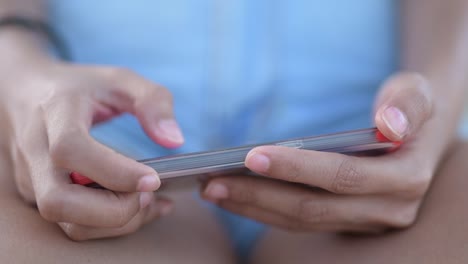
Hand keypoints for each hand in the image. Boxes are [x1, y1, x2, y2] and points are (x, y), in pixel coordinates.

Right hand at [0, 59, 183, 239]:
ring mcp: (32, 177)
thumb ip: (152, 101)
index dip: (114, 171)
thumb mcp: (120, 79)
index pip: (71, 150)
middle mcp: (36, 150)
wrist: (26, 93)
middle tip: (148, 193)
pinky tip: (139, 207)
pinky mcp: (38, 195)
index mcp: (55, 112)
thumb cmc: (79, 87)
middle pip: (59, 202)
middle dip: (114, 210)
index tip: (153, 179)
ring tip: (149, 201)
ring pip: (67, 223)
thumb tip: (174, 140)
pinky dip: (111, 225)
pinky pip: (74, 224)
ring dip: (116, 223)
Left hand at [202, 73, 435, 232]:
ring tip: (213, 190)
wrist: (414, 137)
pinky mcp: (346, 223)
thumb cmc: (407, 109)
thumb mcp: (417, 93)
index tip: (251, 156)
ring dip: (254, 207)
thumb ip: (409, 104)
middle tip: (213, 182)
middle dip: (259, 195)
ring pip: (302, 220)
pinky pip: (300, 222)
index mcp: (406, 178)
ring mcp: (365, 221)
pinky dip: (265, 210)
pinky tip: (236, 197)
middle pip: (313, 207)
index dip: (297, 168)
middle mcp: (388, 209)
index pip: (343, 176)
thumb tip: (389, 124)